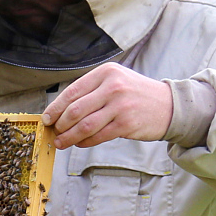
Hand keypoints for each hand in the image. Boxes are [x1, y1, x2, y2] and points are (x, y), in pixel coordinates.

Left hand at [40, 62, 171, 147]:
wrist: (168, 105)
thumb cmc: (136, 94)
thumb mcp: (116, 81)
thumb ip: (92, 91)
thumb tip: (62, 110)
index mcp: (106, 73)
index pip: (73, 91)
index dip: (56, 107)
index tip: (47, 118)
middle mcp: (113, 86)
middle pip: (75, 109)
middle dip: (60, 124)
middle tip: (54, 132)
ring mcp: (120, 106)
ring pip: (85, 125)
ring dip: (69, 136)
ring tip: (61, 142)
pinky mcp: (126, 124)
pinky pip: (98, 136)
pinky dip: (84, 142)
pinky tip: (79, 143)